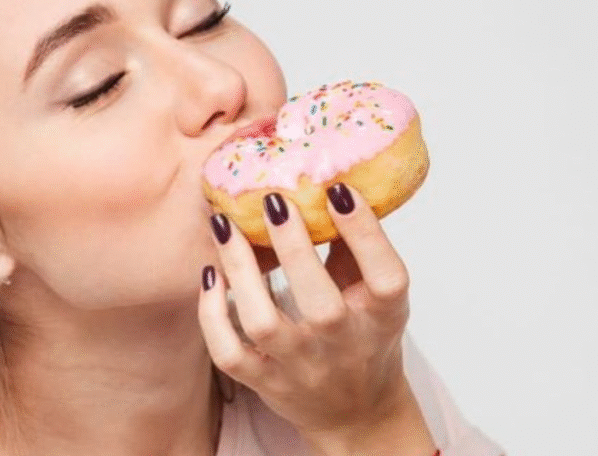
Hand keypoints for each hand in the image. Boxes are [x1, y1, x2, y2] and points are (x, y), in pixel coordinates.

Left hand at [198, 183, 435, 452]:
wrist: (355, 412)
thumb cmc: (364, 339)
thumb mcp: (377, 297)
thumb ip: (357, 248)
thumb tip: (328, 185)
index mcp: (383, 317)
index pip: (386, 277)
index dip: (365, 232)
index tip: (338, 189)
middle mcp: (344, 345)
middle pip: (322, 304)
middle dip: (294, 247)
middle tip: (272, 200)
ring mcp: (301, 367)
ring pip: (263, 324)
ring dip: (241, 271)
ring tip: (225, 226)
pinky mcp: (265, 382)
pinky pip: (228, 353)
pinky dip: (212, 313)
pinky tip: (210, 274)